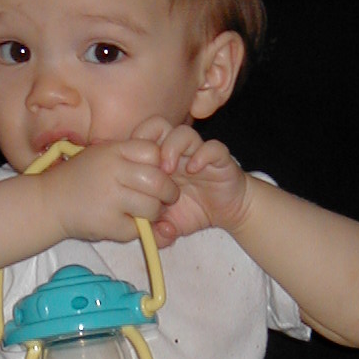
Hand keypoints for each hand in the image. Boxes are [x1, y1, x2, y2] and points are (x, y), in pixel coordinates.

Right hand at [40, 139, 180, 243]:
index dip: (160, 165)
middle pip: (160, 182)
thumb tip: (168, 165)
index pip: (154, 153)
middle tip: (165, 198)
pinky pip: (138, 229)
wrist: (48, 202)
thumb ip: (133, 158)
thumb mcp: (103, 154)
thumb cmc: (81, 177)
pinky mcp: (108, 224)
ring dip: (154, 214)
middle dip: (168, 193)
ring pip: (153, 208)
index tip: (155, 173)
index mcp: (113, 151)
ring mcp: (110, 199)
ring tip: (143, 212)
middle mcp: (113, 172)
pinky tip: (125, 223)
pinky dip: (137, 230)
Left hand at [131, 119, 249, 246]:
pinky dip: (202, 155)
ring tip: (168, 170)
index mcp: (160, 162)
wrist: (228, 211)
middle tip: (147, 165)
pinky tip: (195, 170)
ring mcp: (198, 153)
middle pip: (157, 125)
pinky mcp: (219, 159)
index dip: (133, 149)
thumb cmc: (194, 212)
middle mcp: (178, 153)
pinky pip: (212, 147)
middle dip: (149, 139)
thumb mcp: (169, 224)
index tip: (130, 170)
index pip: (141, 139)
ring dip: (172, 147)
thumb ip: (155, 229)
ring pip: (183, 132)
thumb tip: (146, 232)